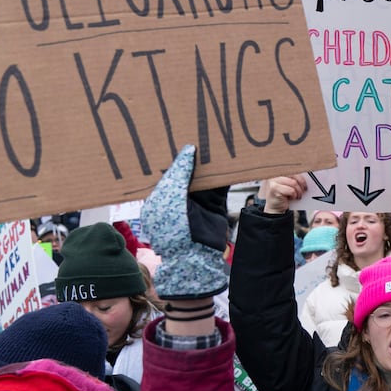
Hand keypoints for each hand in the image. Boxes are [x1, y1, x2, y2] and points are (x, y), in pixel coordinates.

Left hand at [143, 145, 229, 299]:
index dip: (174, 154)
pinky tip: (229, 159)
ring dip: (211, 161)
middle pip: (188, 169)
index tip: (179, 136)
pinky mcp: (215, 205)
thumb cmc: (174, 231)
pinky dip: (225, 172)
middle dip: (193, 154)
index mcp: (161, 196)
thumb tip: (188, 150)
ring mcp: (197, 201)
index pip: (168, 169)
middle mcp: (179, 196)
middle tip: (200, 132)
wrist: (194, 258)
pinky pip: (219, 185)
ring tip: (216, 141)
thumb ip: (179, 174)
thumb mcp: (170, 198)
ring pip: (205, 175)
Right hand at [259, 175, 307, 214]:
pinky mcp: (274, 188)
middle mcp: (276, 174)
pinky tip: (290, 198)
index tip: (306, 182)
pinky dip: (294, 195)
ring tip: (296, 196)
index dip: (302, 176)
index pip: (294, 169)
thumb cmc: (284, 196)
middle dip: (301, 183)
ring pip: (294, 183)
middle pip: (295, 175)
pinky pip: (291, 190)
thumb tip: (308, 175)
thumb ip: (295, 178)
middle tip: (304, 190)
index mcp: (280, 171)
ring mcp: (273, 180)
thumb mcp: (290, 185)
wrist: (276, 207)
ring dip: (298, 191)